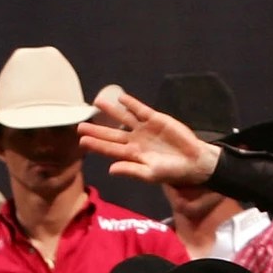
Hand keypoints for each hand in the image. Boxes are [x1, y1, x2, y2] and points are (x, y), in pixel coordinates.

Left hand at [80, 89, 222, 190]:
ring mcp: (144, 129)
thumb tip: (110, 169)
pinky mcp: (155, 119)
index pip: (110, 149)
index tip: (82, 140)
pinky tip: (120, 98)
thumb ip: (131, 170)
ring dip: (111, 111)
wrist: (193, 161)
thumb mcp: (151, 174)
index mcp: (132, 155)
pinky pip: (140, 109)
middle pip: (112, 133)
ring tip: (97, 102)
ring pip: (123, 118)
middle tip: (80, 125)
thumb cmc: (172, 172)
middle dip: (97, 129)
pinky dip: (131, 104)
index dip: (96, 144)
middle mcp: (135, 141)